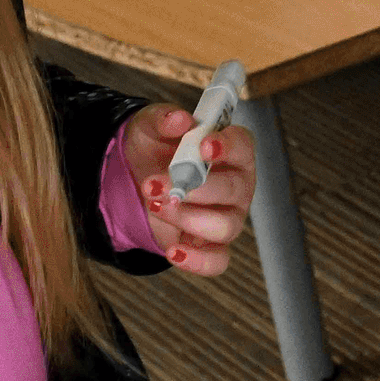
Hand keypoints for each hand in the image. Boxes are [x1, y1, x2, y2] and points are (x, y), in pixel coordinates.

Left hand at [121, 105, 258, 277]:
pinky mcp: (211, 245)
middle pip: (234, 189)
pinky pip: (217, 261)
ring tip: (155, 205)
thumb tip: (178, 120)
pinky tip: (173, 250)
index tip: (203, 146)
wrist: (136, 177)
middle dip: (195, 188)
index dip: (227, 146)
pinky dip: (197, 260)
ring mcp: (228, 217)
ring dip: (188, 218)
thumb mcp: (149, 127)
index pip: (243, 146)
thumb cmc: (155, 148)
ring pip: (225, 226)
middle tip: (158, 183)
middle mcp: (237, 185)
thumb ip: (162, 119)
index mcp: (230, 151)